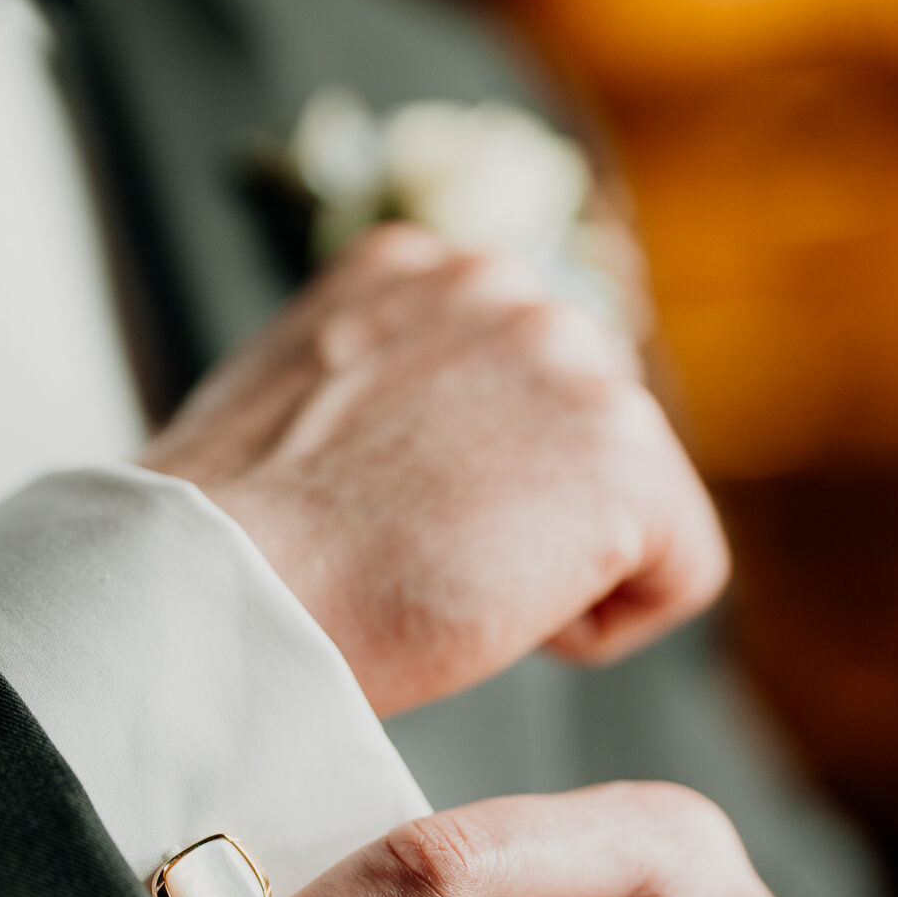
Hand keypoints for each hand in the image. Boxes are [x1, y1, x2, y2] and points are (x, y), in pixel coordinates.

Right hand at [141, 224, 726, 715]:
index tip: (378, 521)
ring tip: (441, 583)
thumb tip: (441, 453)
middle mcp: (499, 281)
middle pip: (584, 439)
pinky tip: (497, 617)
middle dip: (521, 517)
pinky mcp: (621, 449)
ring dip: (553, 568)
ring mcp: (567, 354)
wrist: (216, 591)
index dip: (463, 484)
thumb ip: (389, 393)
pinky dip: (601, 628)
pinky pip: (680, 574)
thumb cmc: (232, 551)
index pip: (515, 386)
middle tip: (410, 562)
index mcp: (411, 267)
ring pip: (631, 507)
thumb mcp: (294, 412)